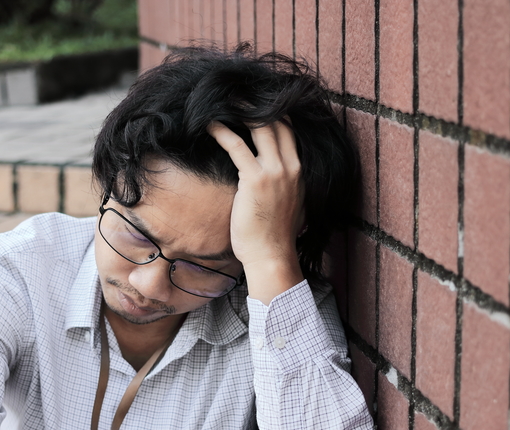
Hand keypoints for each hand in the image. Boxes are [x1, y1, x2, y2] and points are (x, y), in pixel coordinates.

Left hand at [207, 120, 304, 304]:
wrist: (271, 256)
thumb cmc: (274, 236)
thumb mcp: (290, 205)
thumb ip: (286, 186)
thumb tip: (274, 180)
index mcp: (300, 172)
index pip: (290, 130)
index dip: (274, 112)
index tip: (255, 103)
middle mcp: (291, 167)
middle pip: (277, 121)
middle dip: (256, 104)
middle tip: (236, 94)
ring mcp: (275, 172)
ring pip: (259, 127)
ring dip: (240, 111)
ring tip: (222, 102)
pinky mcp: (255, 179)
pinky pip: (236, 146)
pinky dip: (221, 132)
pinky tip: (209, 125)